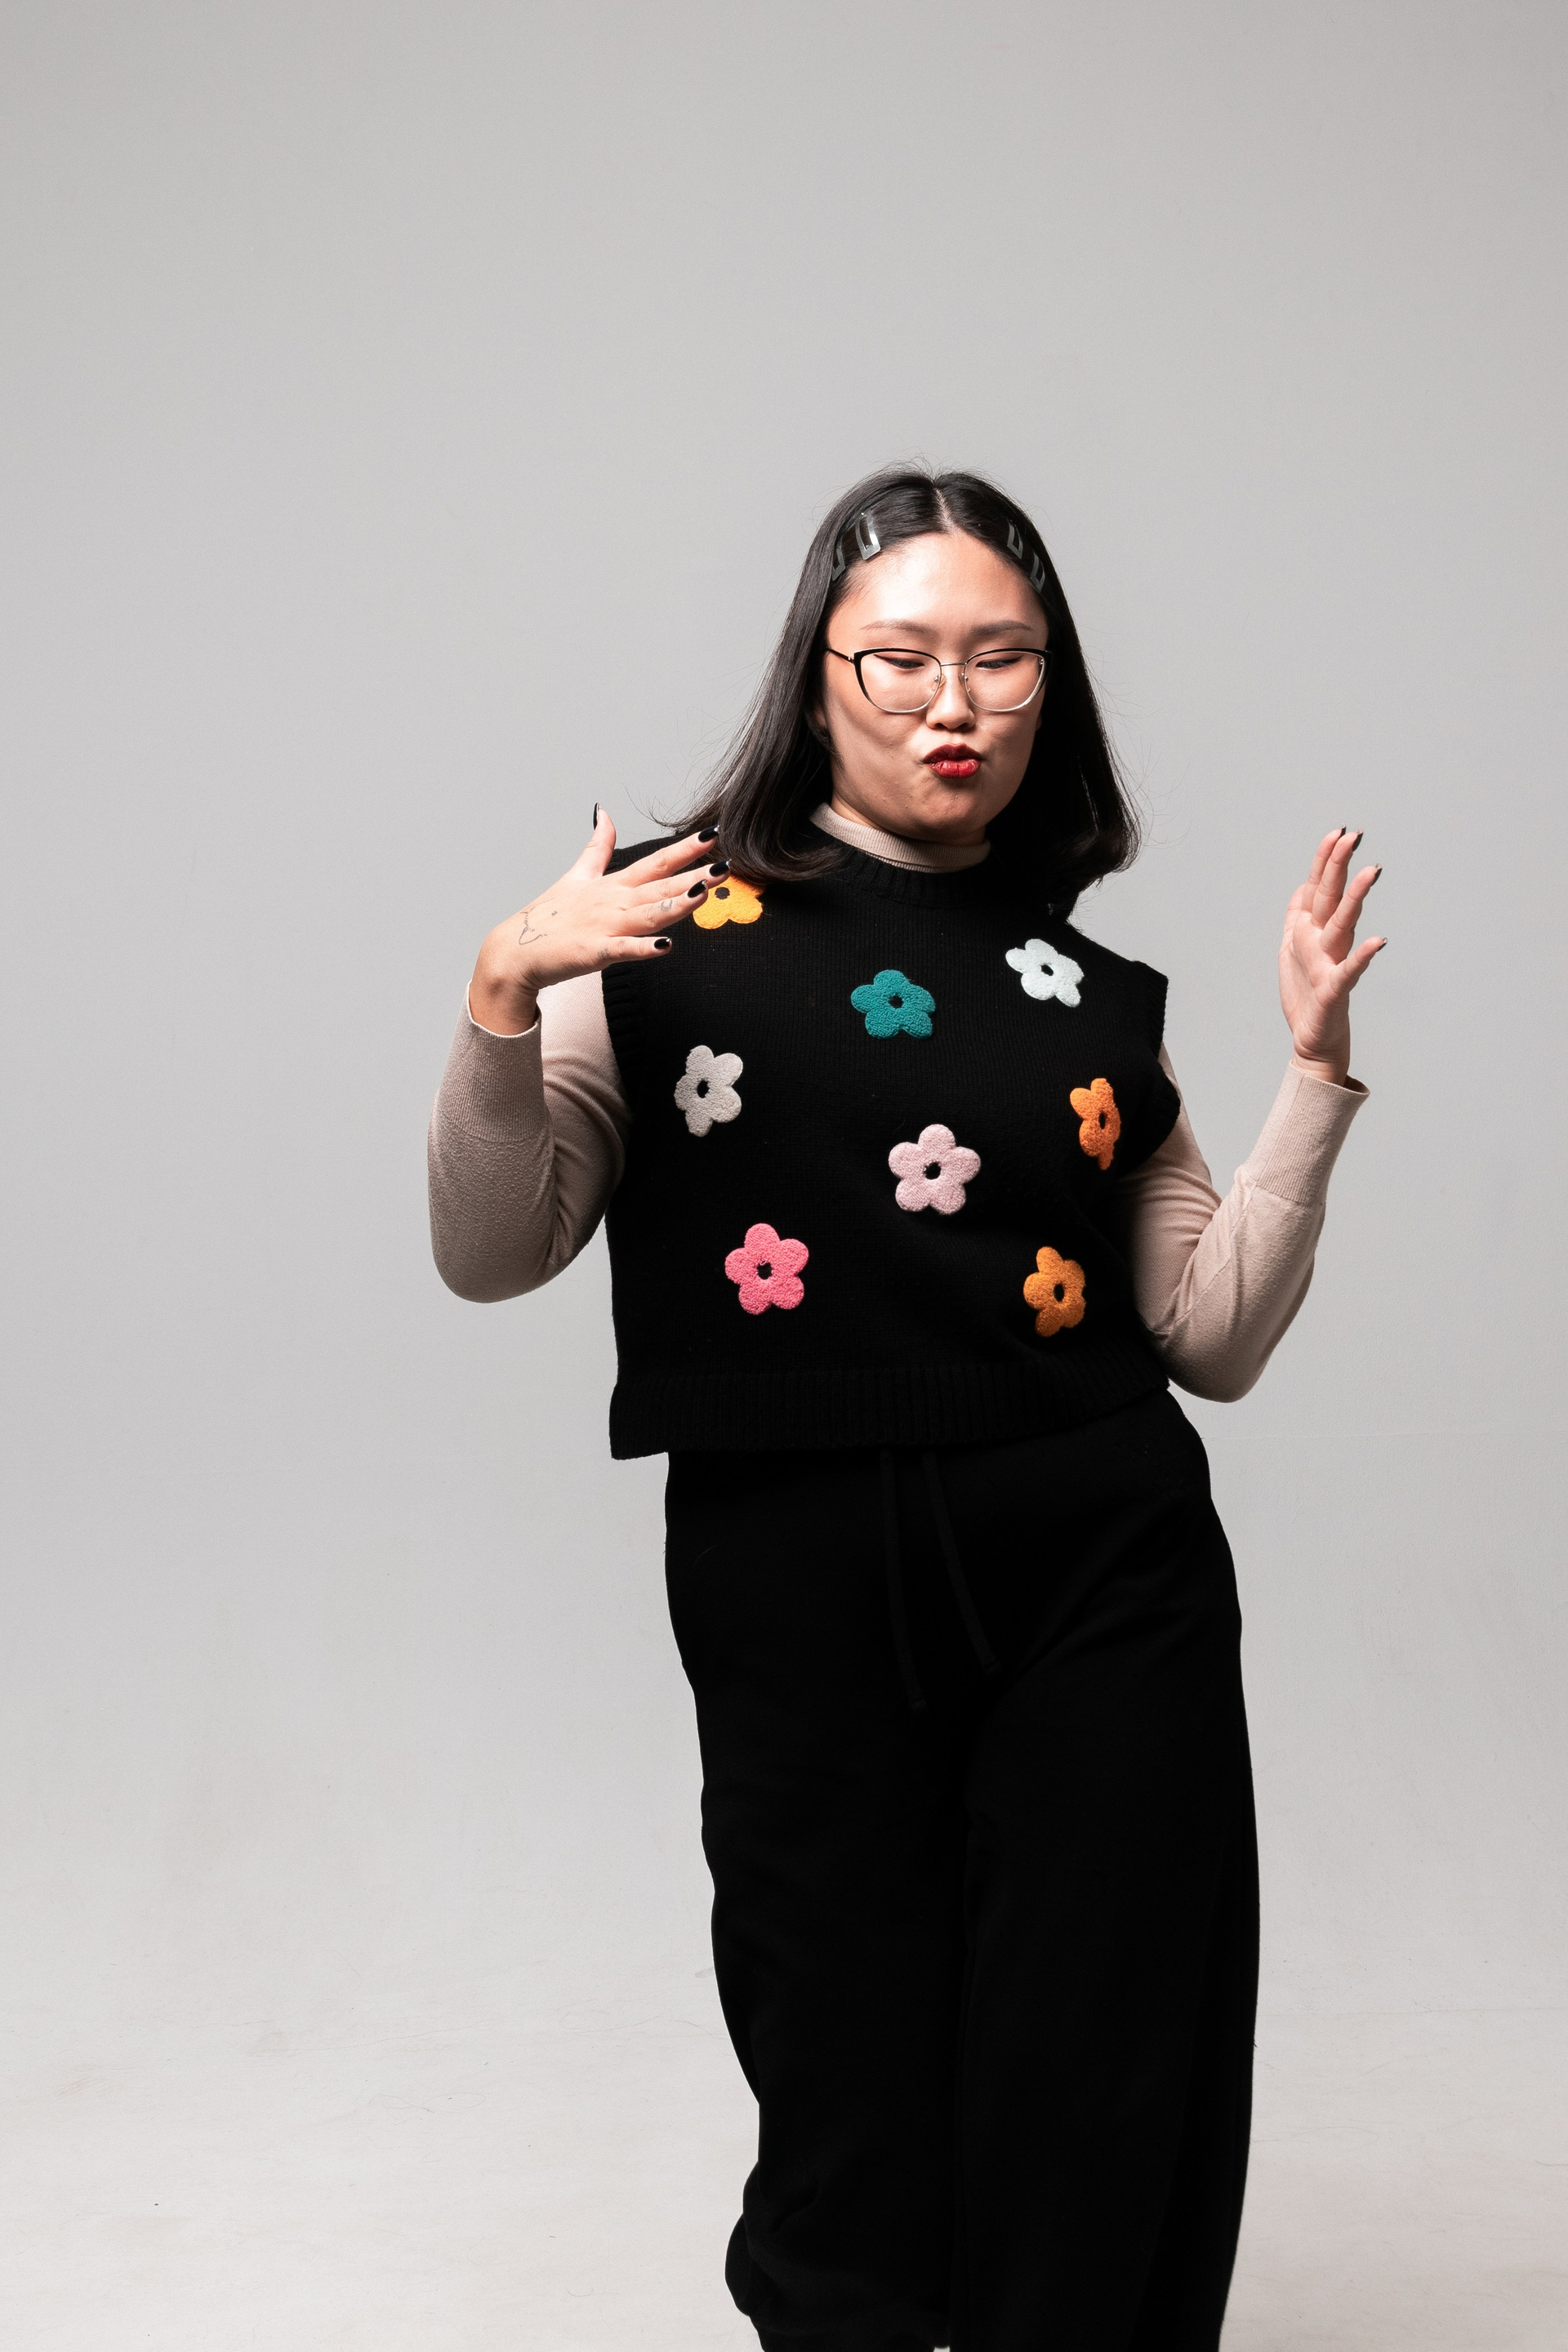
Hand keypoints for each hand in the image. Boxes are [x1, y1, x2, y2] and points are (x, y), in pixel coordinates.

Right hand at [468, 810, 725, 1034]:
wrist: (516, 950)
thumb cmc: (549, 917)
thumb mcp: (577, 875)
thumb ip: (597, 846)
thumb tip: (605, 812)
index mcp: (613, 885)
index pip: (656, 862)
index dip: (685, 849)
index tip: (712, 835)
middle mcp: (613, 902)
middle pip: (659, 886)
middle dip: (693, 875)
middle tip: (724, 866)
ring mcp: (604, 926)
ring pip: (647, 914)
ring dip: (676, 905)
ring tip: (703, 895)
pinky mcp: (593, 952)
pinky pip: (622, 950)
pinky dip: (643, 947)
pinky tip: (665, 946)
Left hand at [1278, 827, 1385, 1085]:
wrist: (1312, 1039)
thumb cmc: (1306, 995)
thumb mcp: (1293, 947)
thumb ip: (1298, 915)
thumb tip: (1303, 884)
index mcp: (1313, 931)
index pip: (1319, 888)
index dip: (1326, 861)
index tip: (1338, 832)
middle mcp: (1326, 942)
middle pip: (1331, 898)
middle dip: (1340, 867)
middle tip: (1353, 836)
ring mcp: (1332, 963)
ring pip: (1343, 925)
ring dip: (1356, 898)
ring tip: (1372, 872)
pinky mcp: (1334, 989)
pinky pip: (1350, 970)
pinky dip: (1362, 956)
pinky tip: (1378, 941)